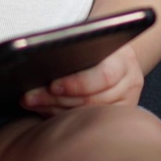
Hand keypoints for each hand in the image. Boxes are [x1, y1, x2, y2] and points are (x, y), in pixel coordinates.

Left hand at [20, 43, 144, 115]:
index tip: (51, 85)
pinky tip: (44, 110)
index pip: (103, 77)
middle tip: (29, 96)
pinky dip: (62, 116)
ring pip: (87, 113)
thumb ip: (72, 49)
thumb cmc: (95, 44)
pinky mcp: (117, 115)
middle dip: (56, 98)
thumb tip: (40, 60)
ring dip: (54, 109)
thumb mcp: (89, 39)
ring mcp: (127, 102)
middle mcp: (130, 81)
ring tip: (31, 102)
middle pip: (92, 99)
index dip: (76, 84)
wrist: (115, 53)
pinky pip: (87, 121)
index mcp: (124, 59)